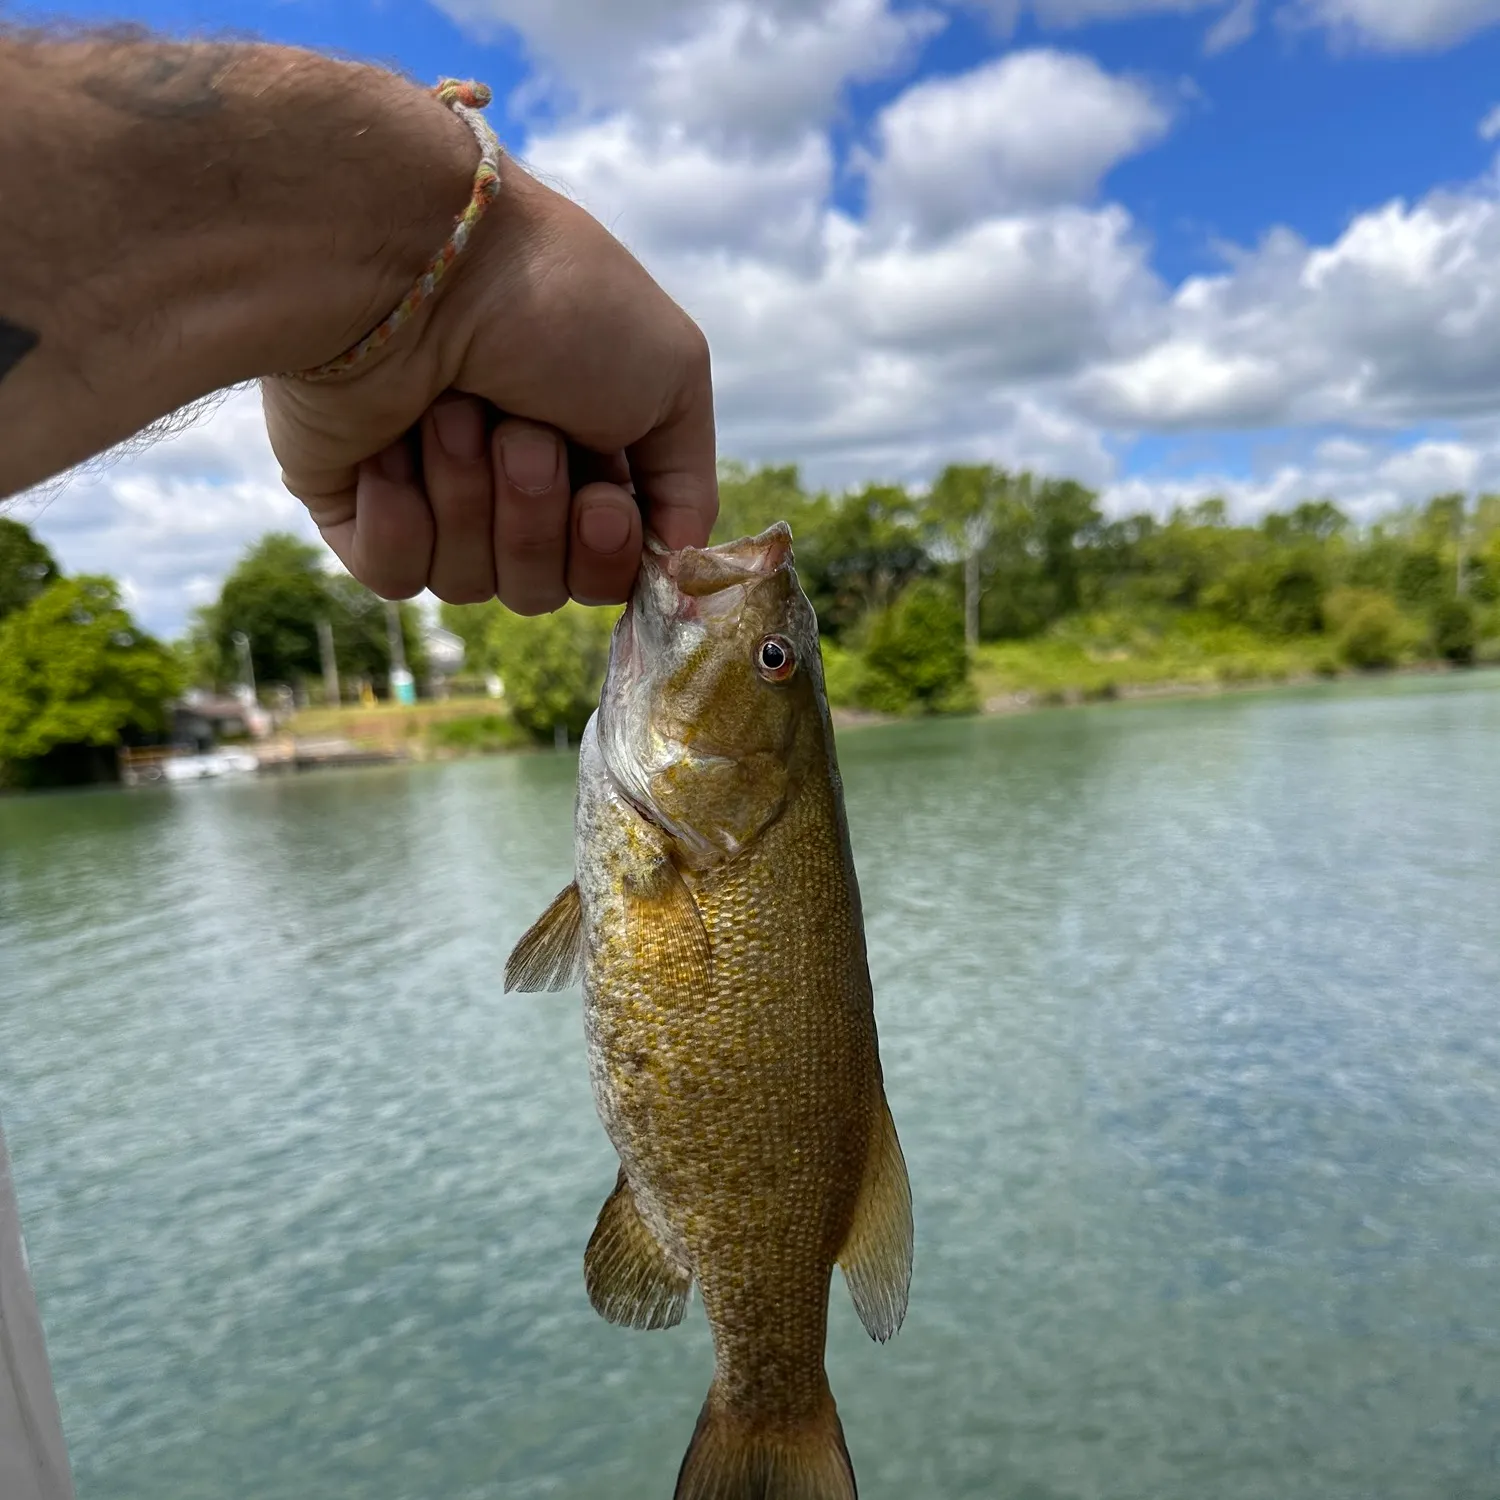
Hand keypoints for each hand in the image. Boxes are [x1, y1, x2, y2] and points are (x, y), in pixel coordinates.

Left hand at [262, 158, 718, 612]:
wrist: (411, 260)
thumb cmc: (553, 302)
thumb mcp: (675, 376)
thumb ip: (690, 486)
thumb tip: (672, 567)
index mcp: (588, 453)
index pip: (609, 570)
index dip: (607, 554)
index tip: (601, 501)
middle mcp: (511, 481)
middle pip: (541, 587)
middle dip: (534, 514)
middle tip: (518, 428)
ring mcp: (429, 495)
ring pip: (469, 583)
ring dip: (468, 497)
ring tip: (448, 409)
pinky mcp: (354, 504)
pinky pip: (396, 574)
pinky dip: (400, 518)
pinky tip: (390, 449)